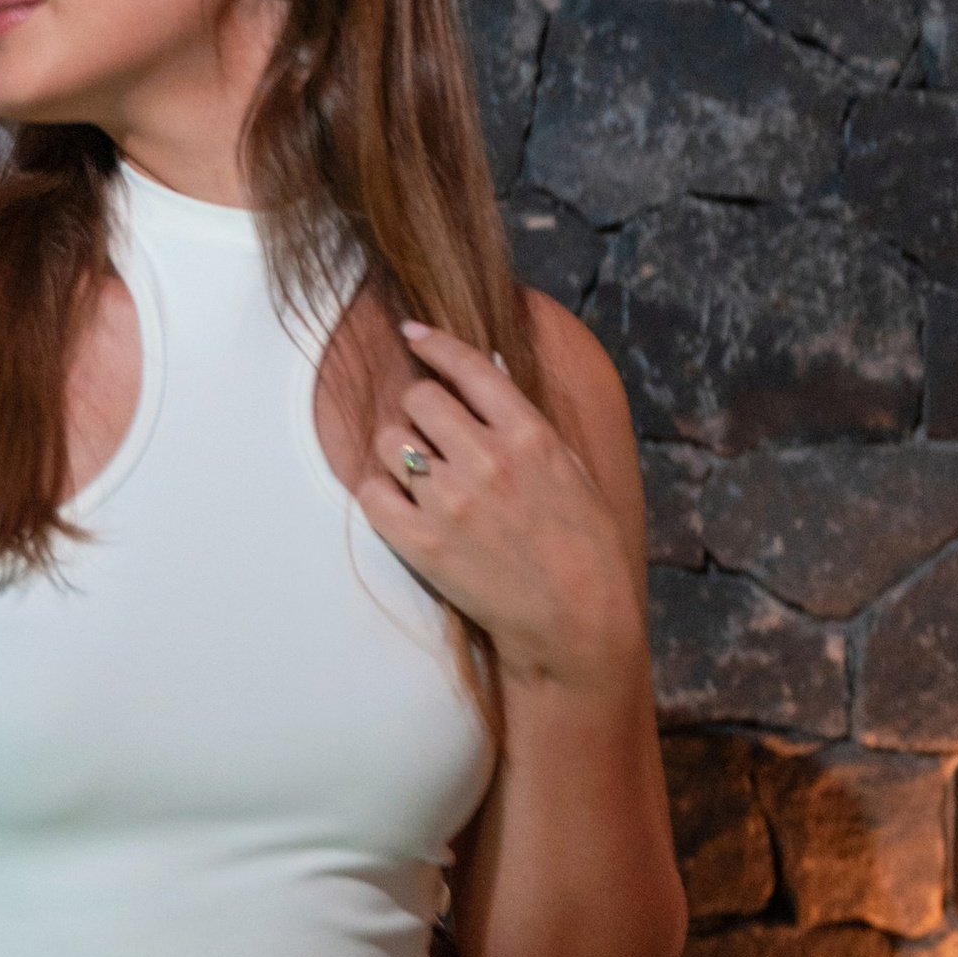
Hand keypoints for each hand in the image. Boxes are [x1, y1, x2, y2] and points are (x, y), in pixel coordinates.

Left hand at [357, 323, 640, 690]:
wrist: (577, 622)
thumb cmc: (585, 546)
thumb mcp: (573, 470)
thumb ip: (528, 423)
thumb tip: (491, 373)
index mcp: (531, 435)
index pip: (469, 367)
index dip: (434, 344)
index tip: (412, 334)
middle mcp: (487, 460)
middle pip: (419, 398)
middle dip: (420, 409)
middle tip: (430, 432)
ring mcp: (451, 502)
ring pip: (390, 442)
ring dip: (398, 451)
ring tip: (418, 473)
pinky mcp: (422, 543)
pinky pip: (372, 493)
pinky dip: (379, 491)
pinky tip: (397, 500)